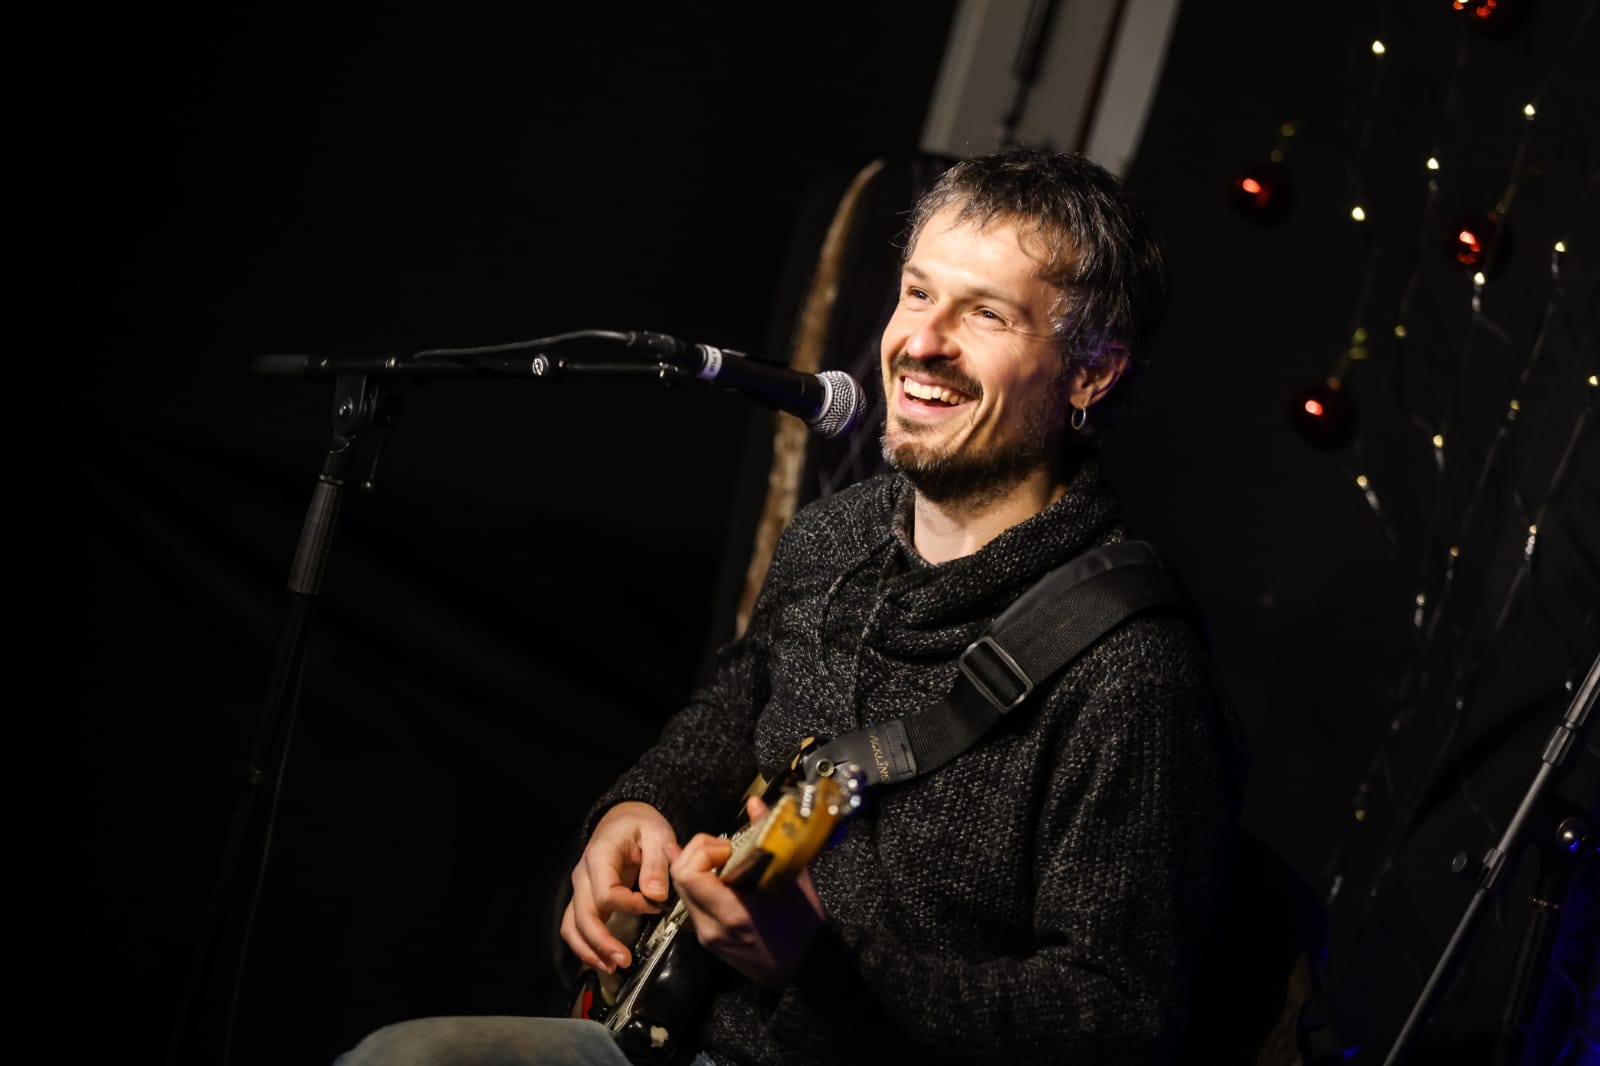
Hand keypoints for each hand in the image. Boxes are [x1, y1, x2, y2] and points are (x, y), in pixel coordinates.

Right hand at [561, 801, 679, 972]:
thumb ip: (656, 864)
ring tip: (611, 967)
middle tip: (624, 960)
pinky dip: (587, 946)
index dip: (630, 906)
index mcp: (599, 856)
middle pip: (583, 916)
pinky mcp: (585, 899)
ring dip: (589, 950)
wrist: (623, 819)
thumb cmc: (639, 825)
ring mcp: (581, 888)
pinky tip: (603, 959)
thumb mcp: (656, 834)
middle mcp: (583, 875)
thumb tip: (655, 895)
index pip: (606, 893)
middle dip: (602, 942)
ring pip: (572, 926)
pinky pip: (576, 926)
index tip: (653, 905)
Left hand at [671, 797, 825, 986]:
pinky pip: (693, 903)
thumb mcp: (793, 878)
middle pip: (680, 879)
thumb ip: (769, 837)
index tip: (728, 847)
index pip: (689, 875)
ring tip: (728, 861)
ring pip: (684, 890)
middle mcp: (712, 928)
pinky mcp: (709, 939)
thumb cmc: (804, 928)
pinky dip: (702, 883)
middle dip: (697, 852)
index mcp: (733, 914)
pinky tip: (722, 875)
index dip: (702, 850)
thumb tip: (755, 804)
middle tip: (725, 848)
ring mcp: (708, 936)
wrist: (804, 970)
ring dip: (699, 867)